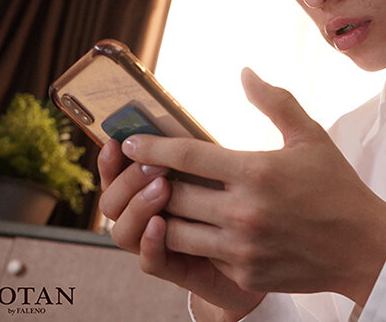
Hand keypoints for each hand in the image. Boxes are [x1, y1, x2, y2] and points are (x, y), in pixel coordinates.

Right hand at [97, 139, 263, 317]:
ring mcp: (162, 244)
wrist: (275, 245)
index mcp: (154, 187)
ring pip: (123, 232)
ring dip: (137, 208)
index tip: (117, 142)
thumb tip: (171, 114)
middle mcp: (151, 217)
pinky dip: (150, 243)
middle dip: (126, 180)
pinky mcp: (181, 270)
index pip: (117, 175)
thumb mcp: (224, 166)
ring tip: (162, 187)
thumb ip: (195, 146)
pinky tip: (161, 224)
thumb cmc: (251, 198)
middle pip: (113, 202)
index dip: (110, 161)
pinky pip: (152, 262)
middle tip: (153, 164)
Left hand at [121, 68, 385, 305]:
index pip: (187, 156)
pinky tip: (200, 229)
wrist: (363, 248)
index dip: (152, 147)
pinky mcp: (245, 274)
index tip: (129, 141)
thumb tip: (245, 71)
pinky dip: (195, 243)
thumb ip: (274, 101)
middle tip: (145, 173)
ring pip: (176, 232)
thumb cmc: (336, 187)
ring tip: (165, 202)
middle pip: (172, 196)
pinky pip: (202, 258)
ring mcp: (242, 247)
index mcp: (256, 171)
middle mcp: (244, 211)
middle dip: (153, 184)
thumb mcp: (310, 136)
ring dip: (164, 216)